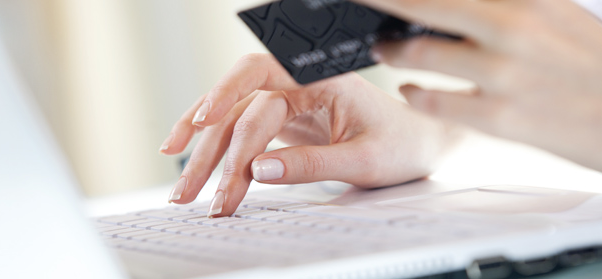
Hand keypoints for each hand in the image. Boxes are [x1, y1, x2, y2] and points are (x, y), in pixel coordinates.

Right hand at [159, 54, 456, 216]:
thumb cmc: (400, 144)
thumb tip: (257, 170)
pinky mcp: (278, 120)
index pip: (261, 87)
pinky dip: (214, 147)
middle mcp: (296, 83)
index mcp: (321, 79)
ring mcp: (284, 101)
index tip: (204, 128)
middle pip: (236, 105)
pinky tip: (189, 161)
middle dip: (208, 148)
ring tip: (182, 190)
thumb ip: (311, 165)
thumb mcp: (363, 161)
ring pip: (229, 119)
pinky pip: (237, 129)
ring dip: (202, 152)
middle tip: (191, 190)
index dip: (228, 104)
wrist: (419, 143)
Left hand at [359, 0, 601, 188]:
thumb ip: (505, 6)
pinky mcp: (501, 117)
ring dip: (391, 50)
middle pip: (418, 3)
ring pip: (417, 53)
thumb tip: (449, 9)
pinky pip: (435, 101)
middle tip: (353, 0)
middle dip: (379, 2)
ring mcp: (504, 72)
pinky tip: (411, 88)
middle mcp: (513, 24)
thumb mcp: (559, 14)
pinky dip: (415, 92)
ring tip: (384, 46)